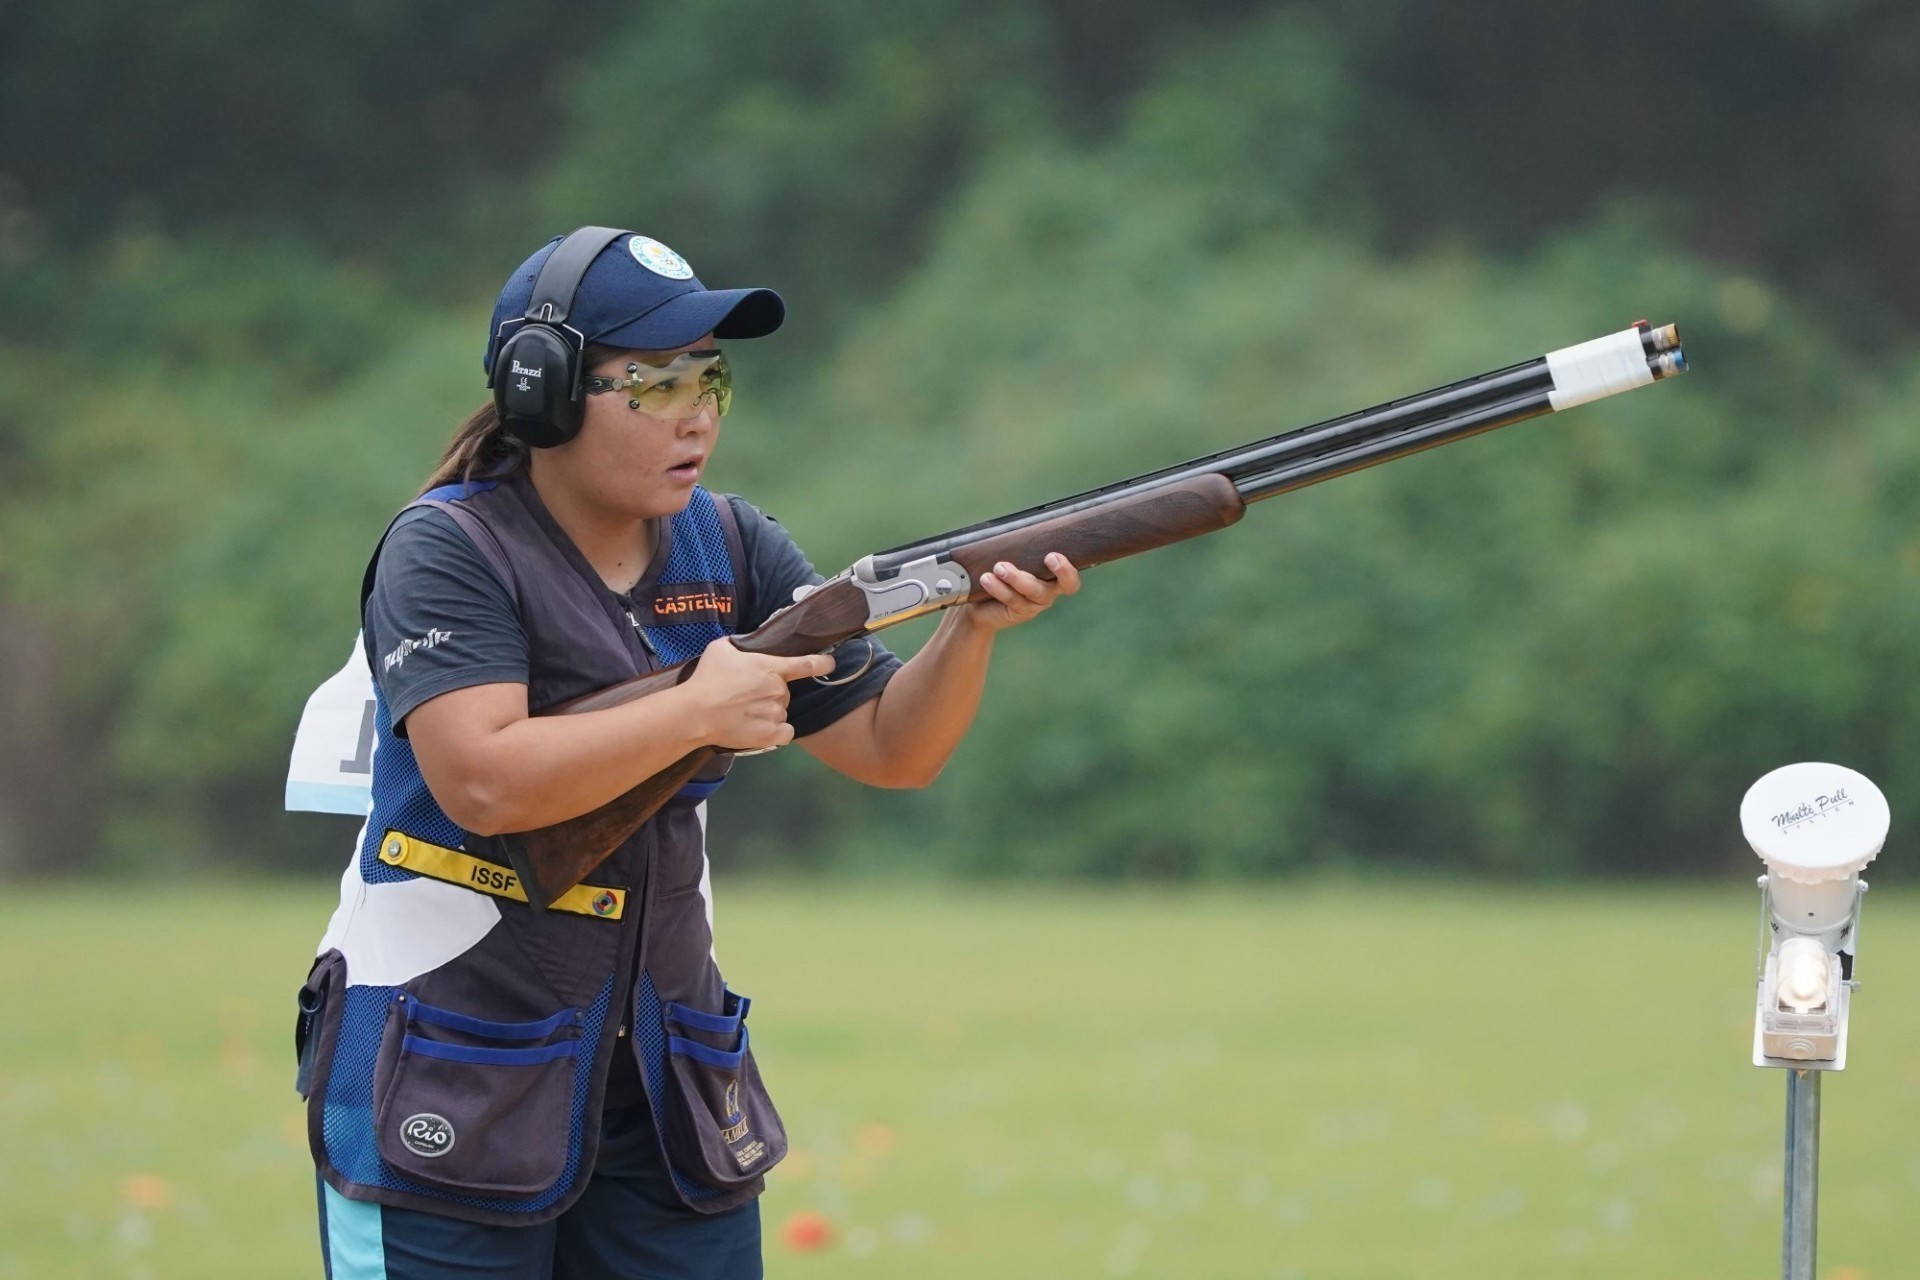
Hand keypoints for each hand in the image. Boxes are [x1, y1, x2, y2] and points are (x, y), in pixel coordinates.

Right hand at [682, 638, 834, 749]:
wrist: (696, 713)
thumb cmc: (708, 678)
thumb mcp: (721, 649)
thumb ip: (740, 644)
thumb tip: (746, 645)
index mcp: (771, 668)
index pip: (806, 665)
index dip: (822, 663)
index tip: (831, 663)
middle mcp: (779, 691)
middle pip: (784, 692)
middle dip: (770, 694)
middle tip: (746, 697)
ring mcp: (776, 713)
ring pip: (781, 712)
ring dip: (769, 713)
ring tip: (745, 714)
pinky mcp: (771, 735)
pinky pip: (784, 733)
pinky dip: (776, 732)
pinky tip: (759, 728)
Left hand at [965, 552, 1081, 633]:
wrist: (981, 604)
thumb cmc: (1002, 573)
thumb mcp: (1014, 558)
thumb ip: (1019, 547)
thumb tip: (1012, 527)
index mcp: (1053, 577)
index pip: (1071, 578)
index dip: (1068, 570)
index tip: (1053, 556)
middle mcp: (1048, 591)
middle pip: (1061, 585)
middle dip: (1057, 570)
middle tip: (1048, 557)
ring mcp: (1034, 604)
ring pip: (1032, 591)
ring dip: (1016, 577)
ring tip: (999, 567)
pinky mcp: (1018, 613)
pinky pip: (1012, 600)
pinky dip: (999, 588)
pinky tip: (987, 579)